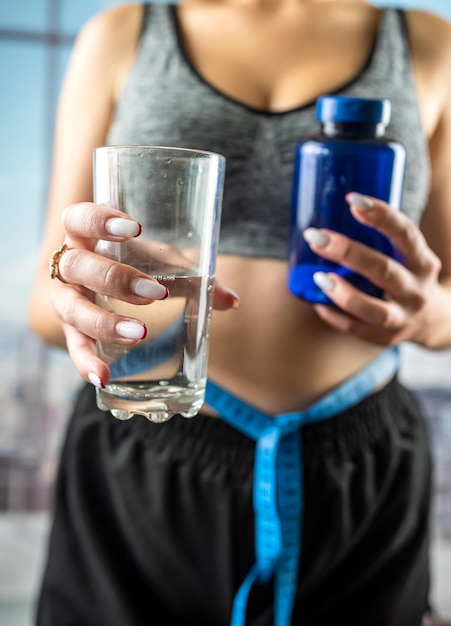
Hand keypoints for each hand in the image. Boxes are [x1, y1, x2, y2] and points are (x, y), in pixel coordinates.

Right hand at [50, 202, 238, 386]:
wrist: (104, 288)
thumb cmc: (135, 266)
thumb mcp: (161, 265)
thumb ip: (192, 278)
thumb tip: (231, 301)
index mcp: (85, 236)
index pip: (79, 217)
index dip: (99, 219)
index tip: (134, 228)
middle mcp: (69, 265)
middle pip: (77, 265)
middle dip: (115, 279)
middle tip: (154, 292)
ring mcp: (66, 299)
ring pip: (72, 308)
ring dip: (104, 322)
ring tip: (140, 333)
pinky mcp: (71, 330)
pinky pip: (74, 347)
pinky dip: (86, 362)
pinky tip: (102, 376)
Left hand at [303, 192, 441, 346]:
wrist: (433, 321)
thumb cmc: (407, 276)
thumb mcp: (408, 255)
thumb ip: (383, 238)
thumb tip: (331, 209)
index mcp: (422, 261)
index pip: (405, 234)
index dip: (381, 215)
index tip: (352, 199)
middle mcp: (416, 290)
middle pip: (384, 270)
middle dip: (348, 252)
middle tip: (315, 236)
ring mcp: (403, 317)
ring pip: (374, 310)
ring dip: (344, 293)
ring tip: (318, 277)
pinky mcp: (386, 338)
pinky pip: (357, 329)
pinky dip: (335, 316)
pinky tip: (316, 303)